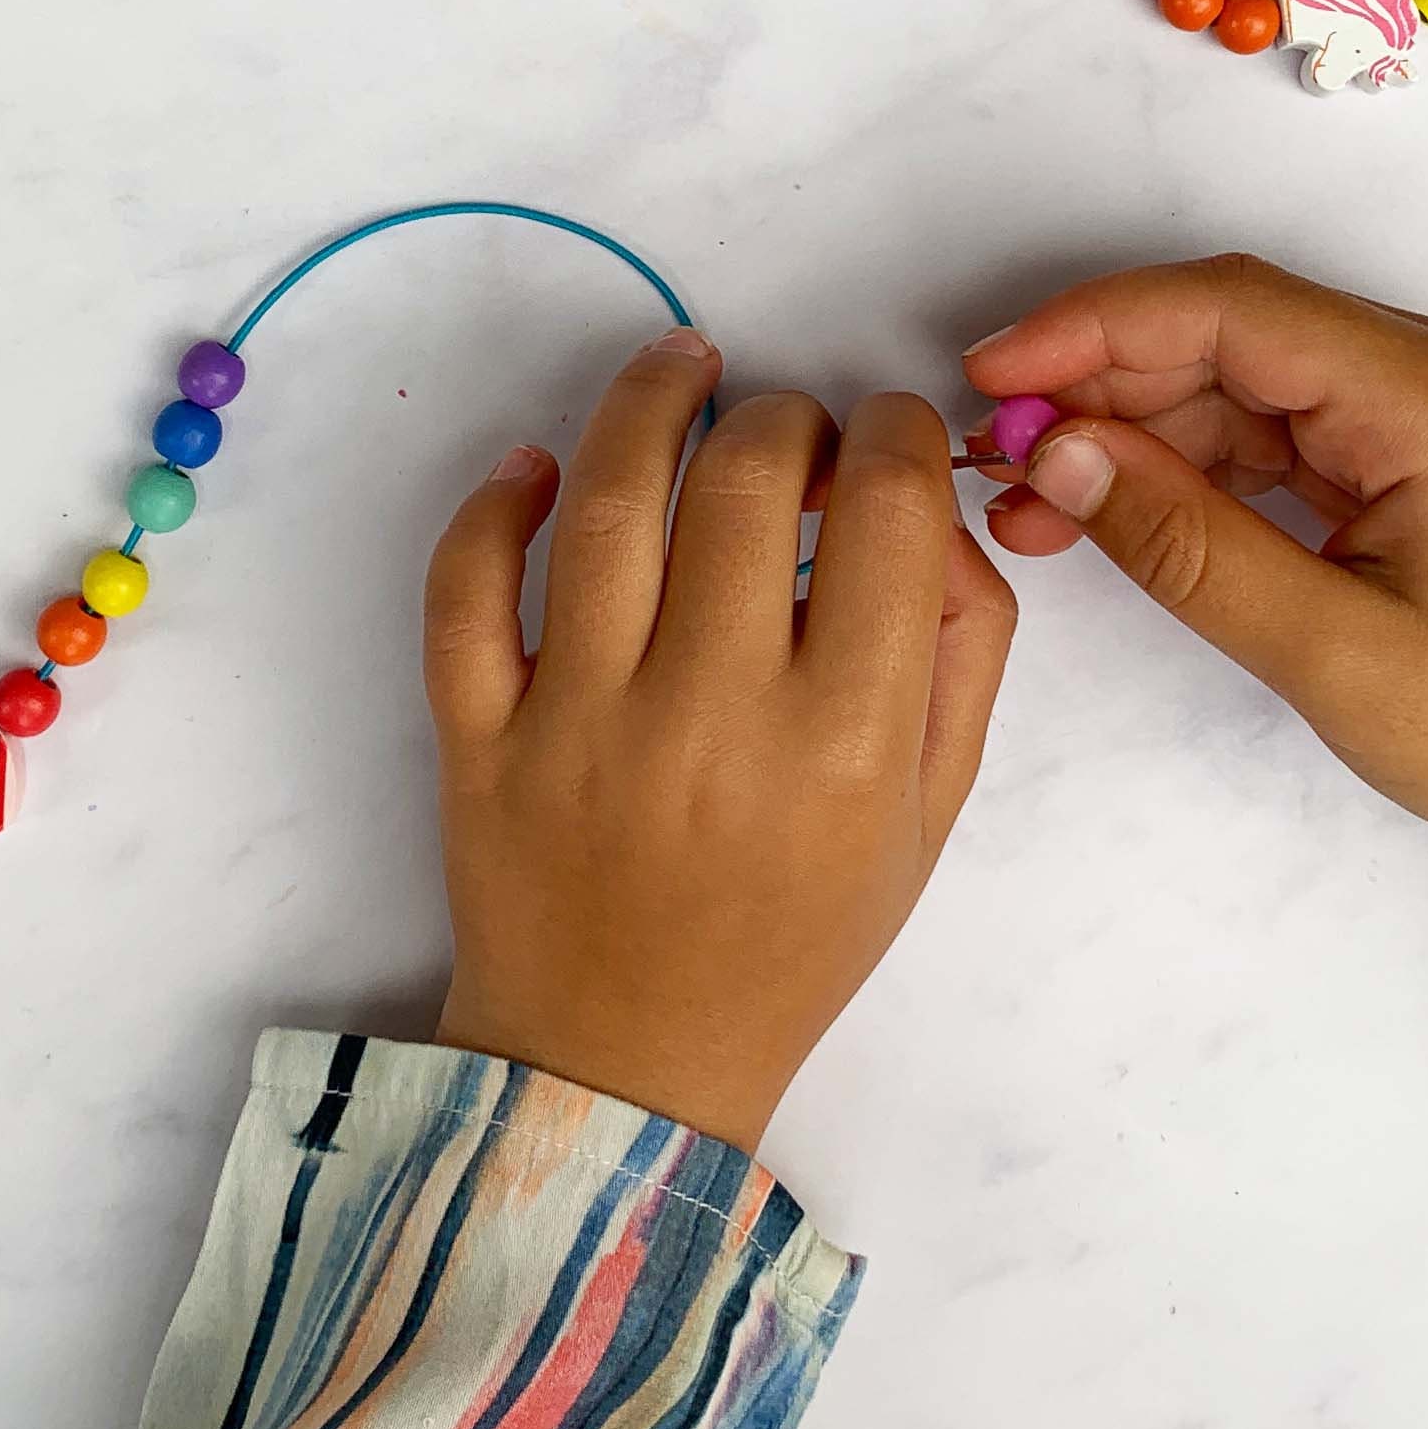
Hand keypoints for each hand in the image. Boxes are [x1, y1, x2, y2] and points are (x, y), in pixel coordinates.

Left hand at [423, 327, 1015, 1151]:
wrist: (625, 1062)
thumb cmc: (798, 938)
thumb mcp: (929, 814)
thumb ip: (961, 652)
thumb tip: (935, 510)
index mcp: (846, 743)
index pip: (888, 506)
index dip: (899, 432)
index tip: (887, 439)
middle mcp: (712, 717)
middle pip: (750, 476)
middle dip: (789, 416)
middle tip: (793, 436)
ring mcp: (579, 725)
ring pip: (613, 500)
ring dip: (654, 399)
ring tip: (686, 366)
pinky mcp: (476, 738)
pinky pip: (466, 589)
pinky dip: (497, 505)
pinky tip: (541, 467)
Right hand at [964, 255, 1427, 1055]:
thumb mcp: (1333, 652)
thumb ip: (1187, 544)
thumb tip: (1057, 454)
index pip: (1235, 309)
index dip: (1095, 325)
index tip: (989, 373)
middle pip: (1236, 335)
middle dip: (1104, 382)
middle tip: (993, 452)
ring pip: (1251, 388)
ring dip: (1140, 433)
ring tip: (1032, 503)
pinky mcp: (1423, 466)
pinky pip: (1288, 439)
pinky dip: (1199, 472)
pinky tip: (1117, 512)